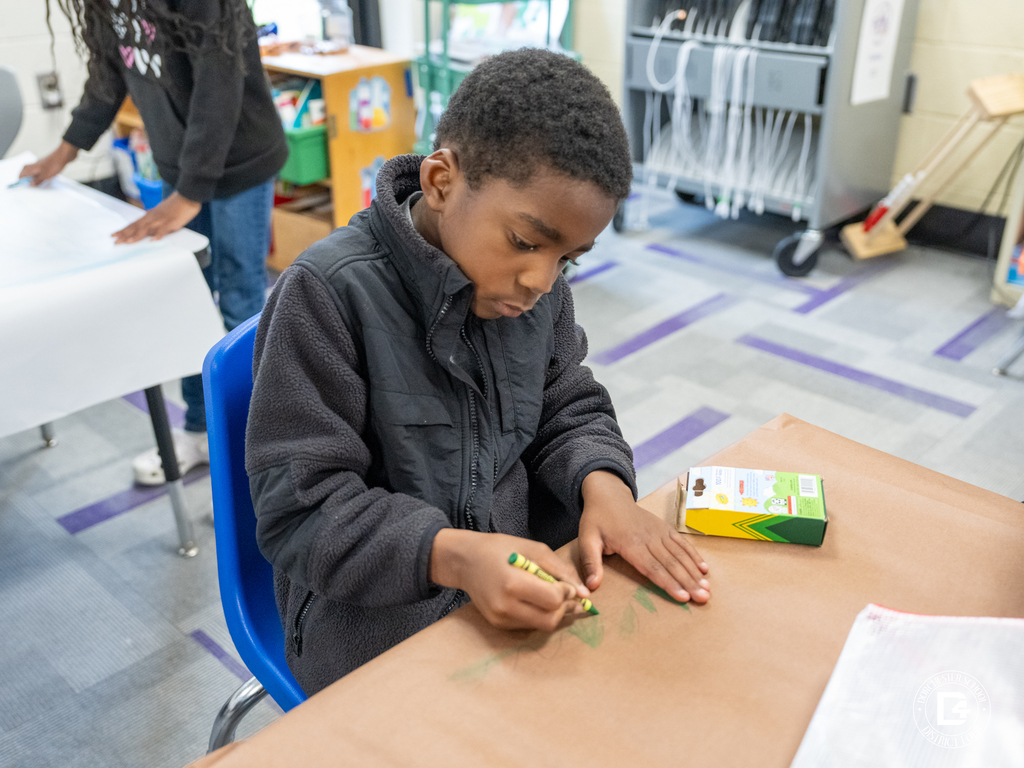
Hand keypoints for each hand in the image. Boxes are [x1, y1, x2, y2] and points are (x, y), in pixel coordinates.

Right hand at [19, 141, 78, 185]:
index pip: (21, 174)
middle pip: (26, 172)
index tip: (22, 186)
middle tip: (29, 185)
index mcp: (31, 167)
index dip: (21, 180)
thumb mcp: (45, 176)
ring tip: (36, 183)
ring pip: (33, 171)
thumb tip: (31, 184)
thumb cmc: (54, 163)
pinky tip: (44, 178)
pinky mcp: (46, 164)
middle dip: (27, 179)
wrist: (63, 155)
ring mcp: (40, 164)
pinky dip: (40, 175)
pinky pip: (41, 171)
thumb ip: (37, 180)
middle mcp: (34, 165)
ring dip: (34, 177)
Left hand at [112, 191, 200, 243]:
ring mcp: (161, 219)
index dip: (124, 230)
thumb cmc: (176, 207)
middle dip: (125, 235)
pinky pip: (164, 229)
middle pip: (137, 227)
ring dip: (137, 235)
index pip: (134, 224)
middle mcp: (152, 217)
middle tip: (115, 242)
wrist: (187, 196)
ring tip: (128, 242)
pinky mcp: (172, 221)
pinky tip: (154, 240)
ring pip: (147, 228)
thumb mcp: (162, 214)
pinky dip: (158, 235)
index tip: (114, 235)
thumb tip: (149, 233)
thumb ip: (155, 223)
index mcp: (149, 215)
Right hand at [430, 529, 591, 631]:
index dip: (567, 593)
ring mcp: (500, 618)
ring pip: (542, 626)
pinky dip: (539, 615)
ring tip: (554, 596)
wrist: (465, 560)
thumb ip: (560, 570)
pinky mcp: (498, 624)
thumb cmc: (500, 549)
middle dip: (564, 608)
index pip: (552, 600)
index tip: (568, 584)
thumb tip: (584, 592)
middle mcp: (504, 606)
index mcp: (512, 584)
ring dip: (554, 613)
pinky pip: (529, 626)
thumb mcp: (534, 549)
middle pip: (550, 619)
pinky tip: (536, 600)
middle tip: (566, 594)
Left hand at [578, 470, 710, 603]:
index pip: (652, 567)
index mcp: (630, 543)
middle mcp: (649, 538)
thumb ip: (590, 562)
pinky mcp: (664, 528)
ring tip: (707, 589)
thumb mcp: (587, 539)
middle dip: (689, 582)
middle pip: (671, 563)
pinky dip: (694, 555)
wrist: (609, 495)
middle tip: (703, 598)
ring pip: (680, 554)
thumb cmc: (597, 520)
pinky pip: (681, 542)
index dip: (668, 583)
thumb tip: (591, 586)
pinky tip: (704, 568)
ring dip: (695, 572)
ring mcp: (659, 531)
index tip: (683, 597)